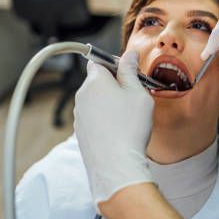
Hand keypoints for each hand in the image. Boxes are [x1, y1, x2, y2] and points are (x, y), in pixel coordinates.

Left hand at [74, 50, 153, 205]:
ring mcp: (79, 115)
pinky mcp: (81, 132)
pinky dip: (105, 119)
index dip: (115, 64)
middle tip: (134, 96)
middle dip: (114, 85)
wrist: (115, 165)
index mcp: (95, 81)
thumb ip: (131, 70)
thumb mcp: (138, 92)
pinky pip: (94, 117)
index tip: (129, 73)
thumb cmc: (129, 127)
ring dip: (110, 103)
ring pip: (96, 100)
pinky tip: (120, 131)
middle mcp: (82, 96)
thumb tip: (130, 53)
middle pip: (98, 81)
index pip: (99, 61)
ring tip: (129, 117)